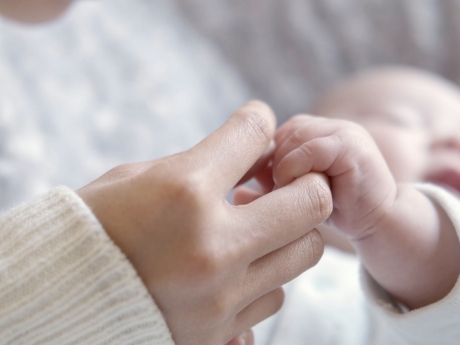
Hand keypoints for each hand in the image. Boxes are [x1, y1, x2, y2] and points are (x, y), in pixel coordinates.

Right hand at [77, 102, 331, 344]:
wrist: (59, 300)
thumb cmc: (93, 229)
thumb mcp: (138, 178)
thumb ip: (201, 165)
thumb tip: (253, 157)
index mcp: (183, 193)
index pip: (253, 136)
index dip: (259, 122)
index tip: (257, 127)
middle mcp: (212, 247)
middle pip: (312, 202)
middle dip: (306, 184)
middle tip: (285, 184)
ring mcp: (221, 297)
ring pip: (306, 253)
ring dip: (289, 234)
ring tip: (259, 230)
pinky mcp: (219, 333)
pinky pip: (275, 296)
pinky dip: (265, 277)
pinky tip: (237, 269)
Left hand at [273, 114, 459, 308]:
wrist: (376, 220)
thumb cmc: (333, 209)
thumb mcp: (292, 196)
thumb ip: (267, 189)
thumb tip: (236, 194)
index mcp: (309, 131)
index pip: (268, 133)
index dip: (262, 160)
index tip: (263, 186)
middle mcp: (325, 125)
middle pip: (278, 135)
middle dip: (273, 165)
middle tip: (281, 192)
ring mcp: (340, 131)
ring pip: (291, 140)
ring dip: (285, 170)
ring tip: (295, 193)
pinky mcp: (351, 145)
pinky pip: (311, 150)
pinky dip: (299, 171)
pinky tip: (308, 190)